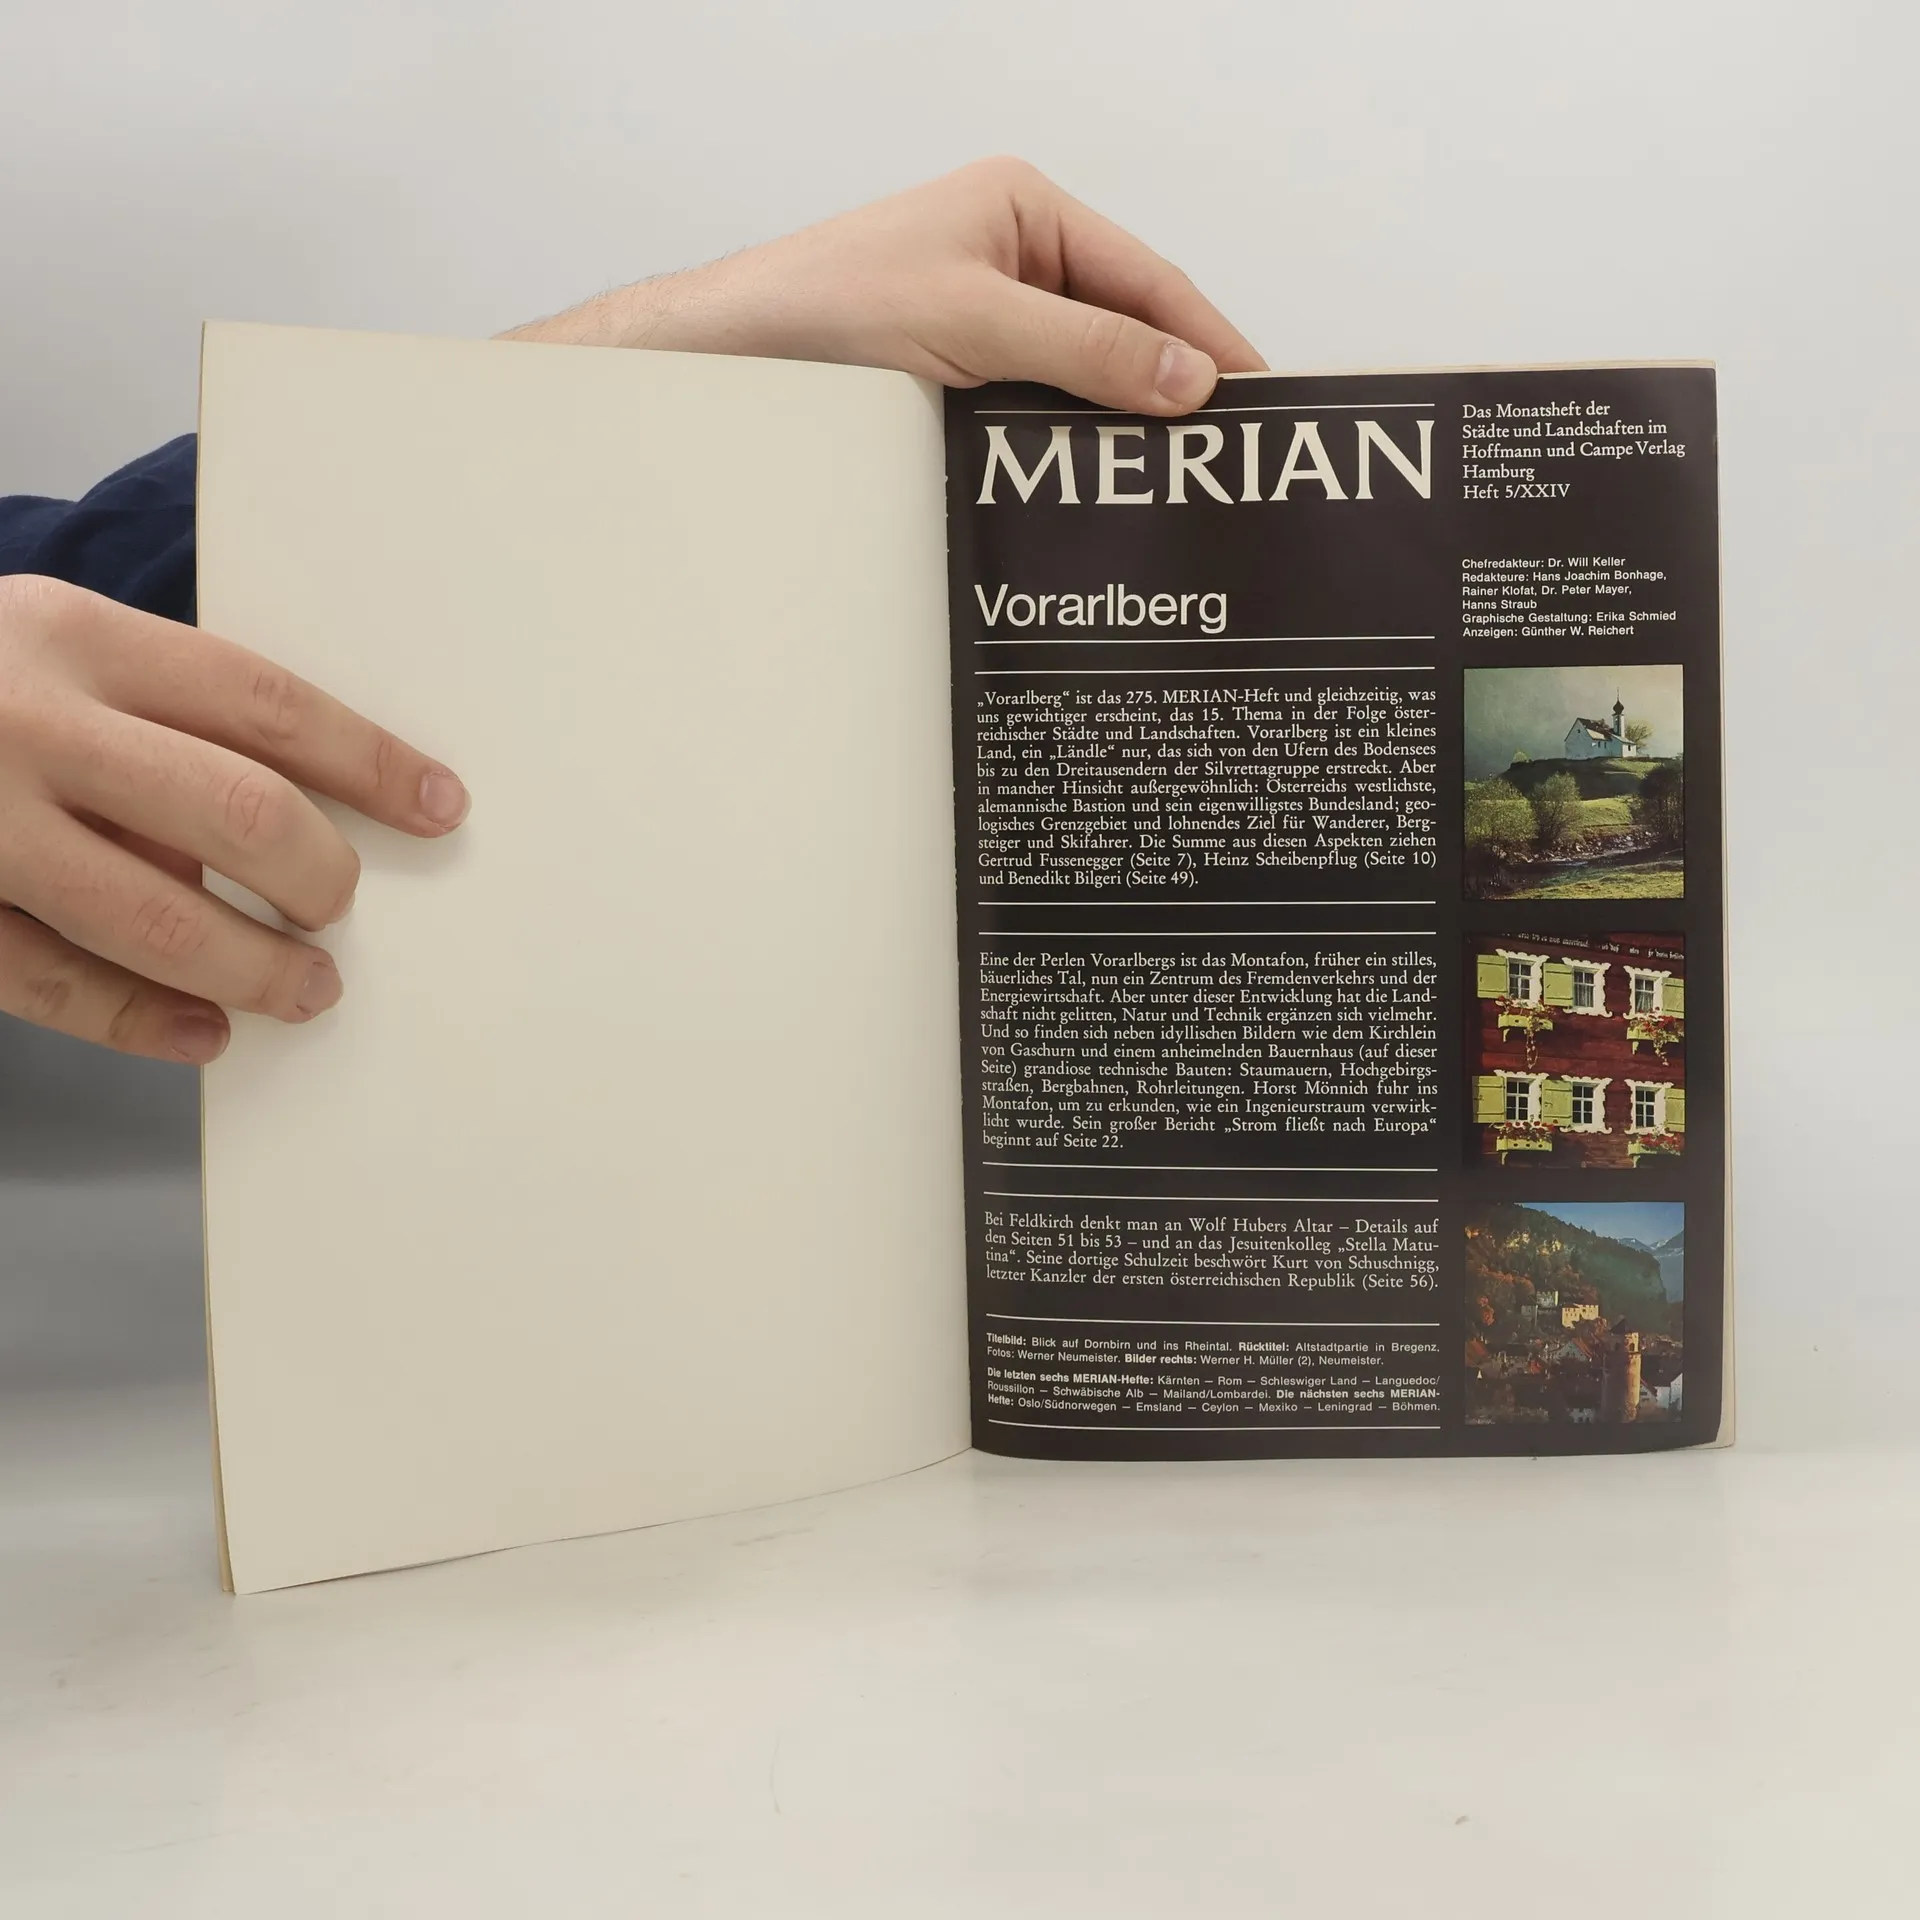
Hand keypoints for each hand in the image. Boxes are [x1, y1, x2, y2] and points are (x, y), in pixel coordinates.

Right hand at [0, 575, 469, 1062]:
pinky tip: (202, 1033)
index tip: (439, 805)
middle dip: (317, 876)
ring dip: (254, 967)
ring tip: (306, 988)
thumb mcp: (50, 651)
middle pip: (233, 810)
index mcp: (73, 638)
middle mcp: (25, 723)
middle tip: (339, 907)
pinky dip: (144, 1020)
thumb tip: (309, 819)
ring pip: (155, 915)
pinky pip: (56, 983)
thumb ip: (158, 718)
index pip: (266, 704)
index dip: (370, 762)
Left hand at [505, 157, 1265, 412]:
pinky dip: (1069, 447)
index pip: (1148, 279)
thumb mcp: (970, 319)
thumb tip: (1184, 377)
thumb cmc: (820, 308)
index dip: (1207, 340)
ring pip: (1083, 380)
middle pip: (1125, 329)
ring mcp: (987, 323)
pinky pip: (1038, 412)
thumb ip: (1084, 347)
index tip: (1258, 397)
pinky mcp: (960, 380)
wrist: (724, 360)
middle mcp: (1012, 261)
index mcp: (1024, 211)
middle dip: (1173, 390)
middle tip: (1226, 456)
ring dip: (1119, 429)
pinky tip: (1093, 487)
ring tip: (1172, 483)